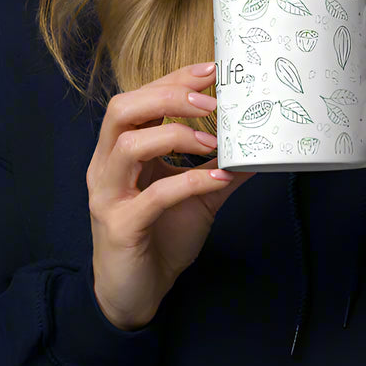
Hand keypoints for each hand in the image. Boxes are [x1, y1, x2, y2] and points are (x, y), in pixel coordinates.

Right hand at [87, 62, 252, 329]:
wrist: (135, 295)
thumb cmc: (159, 237)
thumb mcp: (196, 195)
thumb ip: (219, 167)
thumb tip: (259, 145)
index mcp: (120, 150)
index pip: (138, 99)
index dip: (173, 80)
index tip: (211, 69)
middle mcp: (107, 166)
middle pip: (122, 109)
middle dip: (168, 97)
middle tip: (211, 102)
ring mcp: (109, 196)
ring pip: (128, 146)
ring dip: (176, 135)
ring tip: (214, 140)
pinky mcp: (121, 227)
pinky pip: (153, 197)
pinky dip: (188, 182)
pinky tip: (218, 180)